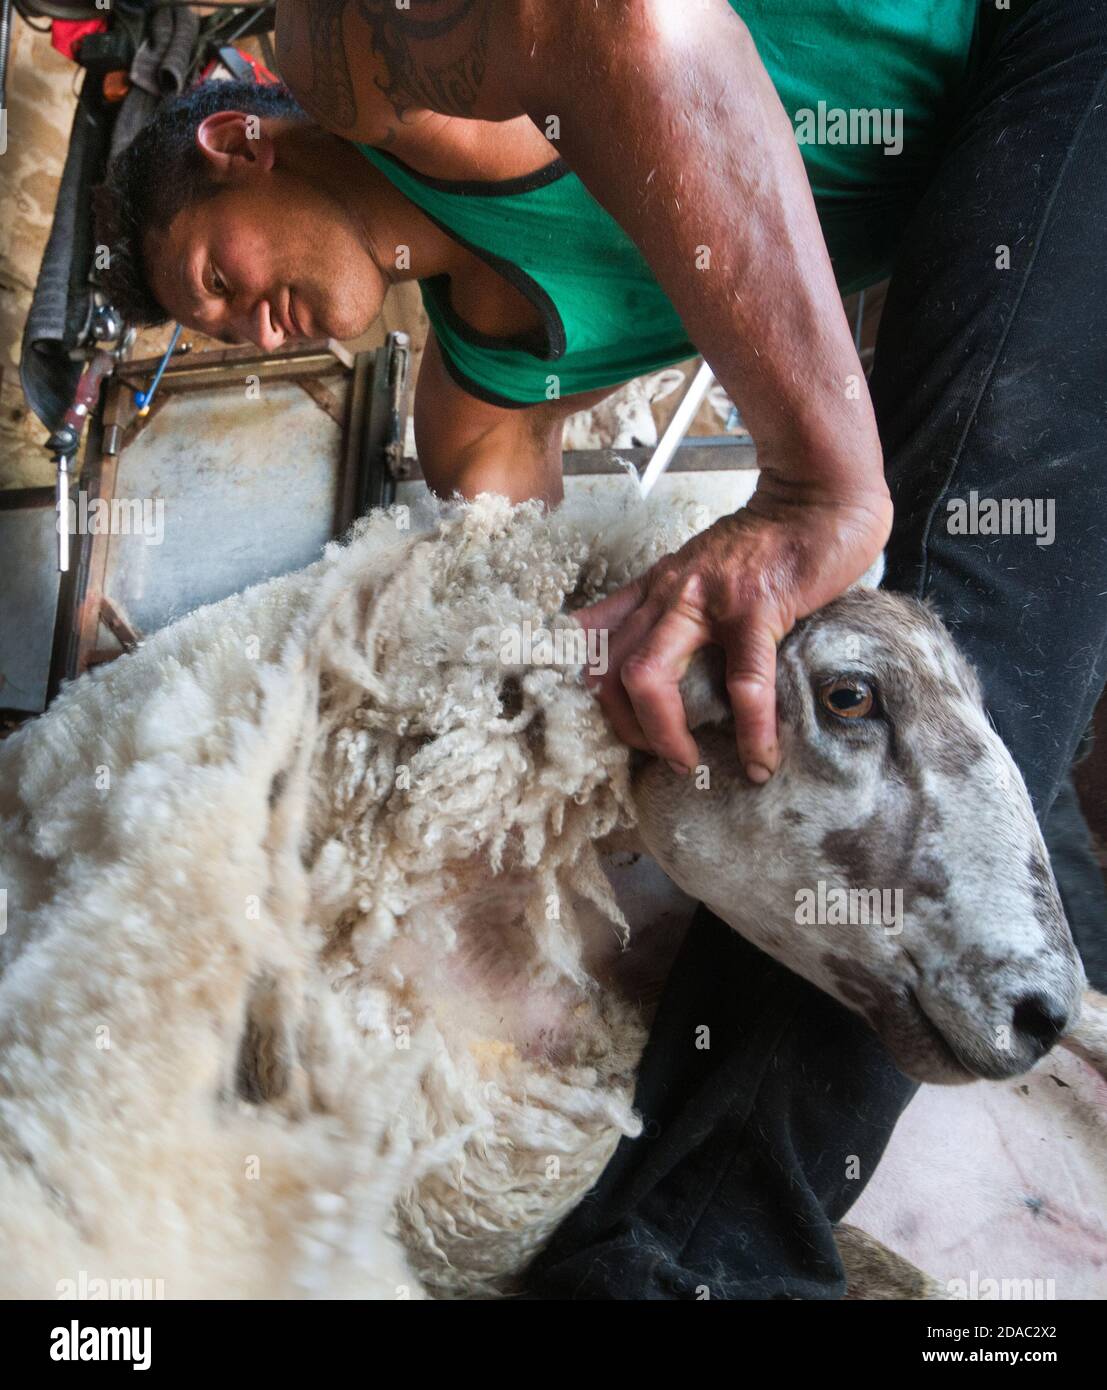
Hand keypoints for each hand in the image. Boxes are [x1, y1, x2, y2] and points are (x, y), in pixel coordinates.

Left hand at [575, 476, 892, 781]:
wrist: (817, 498)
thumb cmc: (767, 542)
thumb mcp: (701, 567)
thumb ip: (677, 603)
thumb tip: (664, 651)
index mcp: (653, 587)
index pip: (588, 635)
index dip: (582, 685)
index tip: (605, 723)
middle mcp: (667, 593)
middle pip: (607, 668)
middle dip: (623, 726)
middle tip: (657, 754)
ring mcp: (706, 601)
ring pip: (649, 676)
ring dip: (662, 734)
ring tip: (689, 763)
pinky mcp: (755, 609)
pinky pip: (744, 682)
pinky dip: (750, 730)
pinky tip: (760, 760)